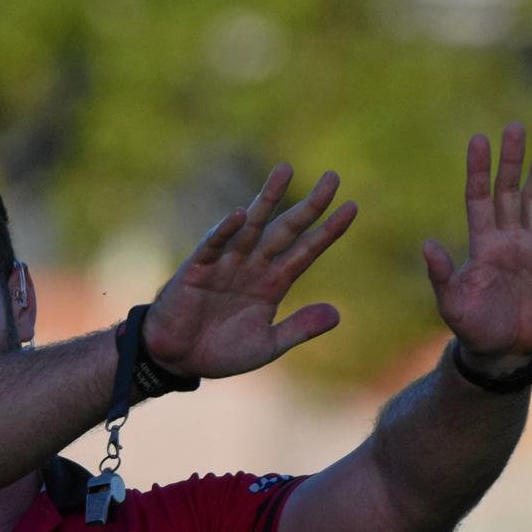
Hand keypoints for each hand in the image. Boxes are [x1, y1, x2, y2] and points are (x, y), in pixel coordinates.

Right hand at [140, 163, 354, 377]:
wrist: (178, 359)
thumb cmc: (221, 351)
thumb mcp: (268, 345)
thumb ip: (299, 328)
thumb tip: (337, 314)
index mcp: (272, 283)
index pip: (306, 250)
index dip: (328, 230)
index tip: (352, 207)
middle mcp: (253, 266)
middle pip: (286, 229)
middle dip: (309, 205)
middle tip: (333, 177)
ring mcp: (226, 263)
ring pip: (252, 225)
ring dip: (268, 199)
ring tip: (285, 171)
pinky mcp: (197, 269)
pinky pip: (213, 246)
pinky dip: (224, 231)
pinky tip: (239, 214)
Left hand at [422, 124, 531, 378]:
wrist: (506, 349)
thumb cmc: (474, 328)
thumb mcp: (452, 303)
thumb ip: (442, 273)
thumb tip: (425, 244)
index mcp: (483, 243)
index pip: (480, 197)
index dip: (479, 169)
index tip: (478, 140)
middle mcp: (508, 236)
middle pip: (510, 189)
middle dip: (512, 159)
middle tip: (514, 127)